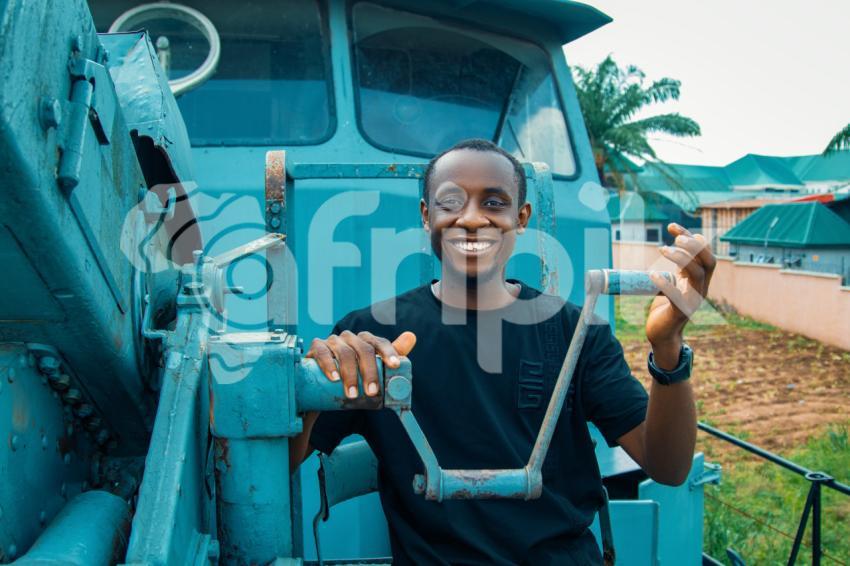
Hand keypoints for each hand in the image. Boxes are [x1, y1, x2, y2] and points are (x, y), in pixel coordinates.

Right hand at [305, 331, 416, 398]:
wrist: (321, 387)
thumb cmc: (352, 376)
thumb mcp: (372, 371)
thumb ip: (391, 357)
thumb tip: (412, 336)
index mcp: (366, 342)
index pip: (380, 343)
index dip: (389, 352)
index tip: (395, 366)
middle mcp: (350, 338)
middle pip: (364, 349)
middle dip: (370, 372)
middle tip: (372, 393)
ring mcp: (333, 341)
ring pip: (345, 352)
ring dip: (350, 374)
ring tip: (352, 394)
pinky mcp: (316, 347)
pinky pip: (323, 352)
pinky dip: (329, 364)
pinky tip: (334, 377)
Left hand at [647, 224, 715, 366]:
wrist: (662, 334)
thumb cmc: (666, 307)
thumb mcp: (675, 282)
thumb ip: (679, 267)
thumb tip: (676, 244)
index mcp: (699, 279)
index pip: (704, 253)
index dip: (691, 238)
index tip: (672, 227)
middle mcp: (700, 288)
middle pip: (709, 262)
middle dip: (695, 246)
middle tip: (675, 238)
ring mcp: (693, 300)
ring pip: (696, 275)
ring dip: (681, 259)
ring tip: (662, 250)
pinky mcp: (680, 312)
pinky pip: (677, 295)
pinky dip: (666, 284)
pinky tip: (653, 275)